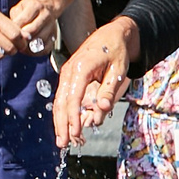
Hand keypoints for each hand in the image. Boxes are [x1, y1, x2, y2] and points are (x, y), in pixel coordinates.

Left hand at [8, 0, 63, 55]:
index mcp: (35, 6)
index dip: (15, 28)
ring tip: (20, 46)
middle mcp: (45, 15)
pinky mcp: (54, 36)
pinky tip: (29, 50)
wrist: (48, 7)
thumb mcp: (19, 7)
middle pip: (33, 31)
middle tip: (15, 42)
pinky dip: (36, 52)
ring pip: (39, 40)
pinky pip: (46, 48)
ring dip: (28, 46)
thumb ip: (14, 17)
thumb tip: (11, 30)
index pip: (24, 19)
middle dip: (22, 38)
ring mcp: (51, 26)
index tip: (9, 33)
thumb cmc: (29, 9)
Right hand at [53, 20, 134, 147]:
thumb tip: (101, 110)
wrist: (113, 34)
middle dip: (62, 124)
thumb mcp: (117, 70)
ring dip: (60, 121)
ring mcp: (67, 74)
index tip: (75, 132)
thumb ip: (108, 90)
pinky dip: (64, 113)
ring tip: (63, 140)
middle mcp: (69, 71)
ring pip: (60, 101)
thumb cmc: (117, 51)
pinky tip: (66, 126)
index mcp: (81, 67)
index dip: (73, 117)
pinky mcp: (69, 78)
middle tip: (63, 144)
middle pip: (61, 102)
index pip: (73, 97)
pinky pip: (64, 98)